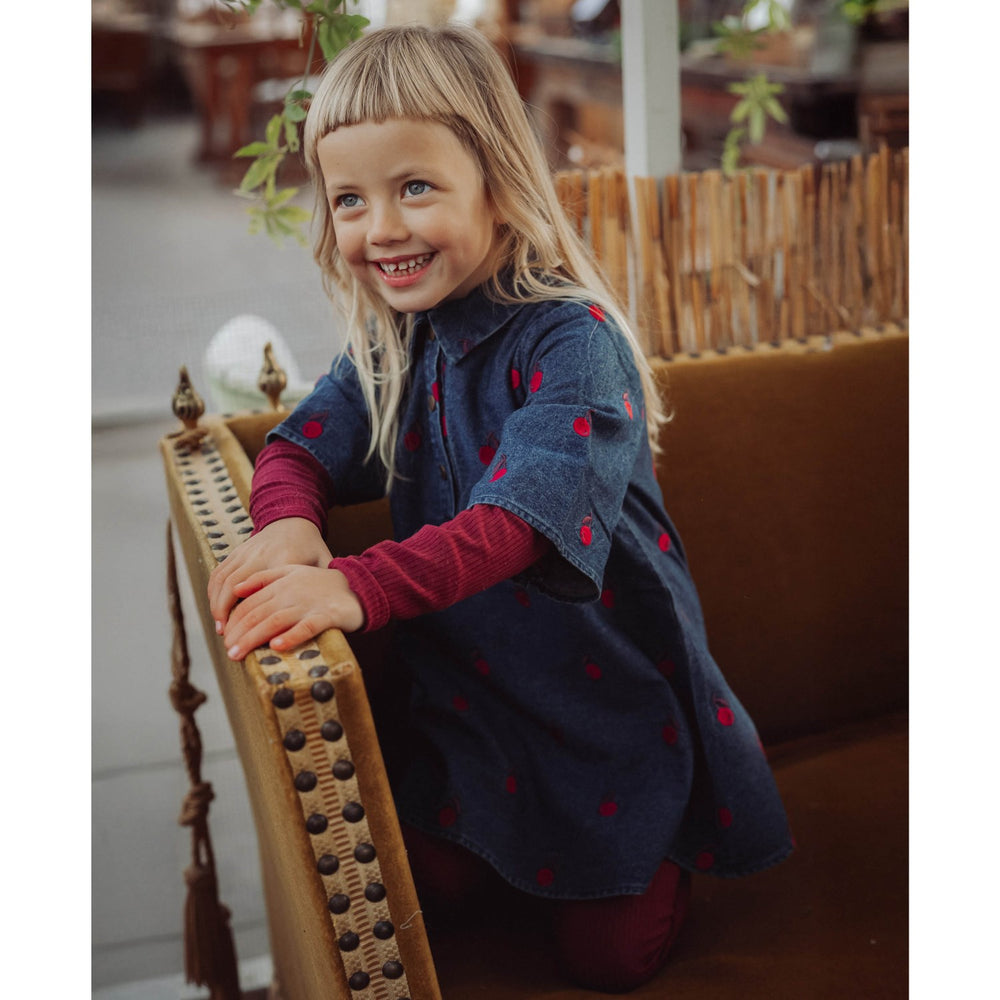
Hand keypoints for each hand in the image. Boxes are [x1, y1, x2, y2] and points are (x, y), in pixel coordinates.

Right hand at [207, 518, 332, 630]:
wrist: (292, 518)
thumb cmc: (310, 546)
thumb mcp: (322, 562)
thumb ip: (325, 582)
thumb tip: (337, 606)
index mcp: (283, 560)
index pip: (263, 589)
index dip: (252, 611)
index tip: (249, 632)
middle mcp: (259, 555)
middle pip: (235, 586)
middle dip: (226, 612)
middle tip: (228, 636)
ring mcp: (245, 551)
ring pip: (222, 580)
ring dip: (217, 605)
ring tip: (221, 628)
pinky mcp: (236, 551)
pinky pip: (219, 572)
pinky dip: (213, 593)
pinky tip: (217, 611)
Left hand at [220, 565, 364, 660]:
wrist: (357, 585)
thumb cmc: (321, 583)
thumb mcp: (292, 572)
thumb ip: (264, 578)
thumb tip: (237, 588)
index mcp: (281, 583)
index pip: (250, 603)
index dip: (234, 620)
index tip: (225, 637)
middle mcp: (292, 592)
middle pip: (258, 613)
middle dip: (239, 634)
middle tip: (228, 651)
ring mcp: (309, 604)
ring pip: (275, 621)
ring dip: (254, 638)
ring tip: (239, 653)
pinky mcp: (327, 616)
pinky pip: (306, 627)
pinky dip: (291, 636)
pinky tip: (277, 646)